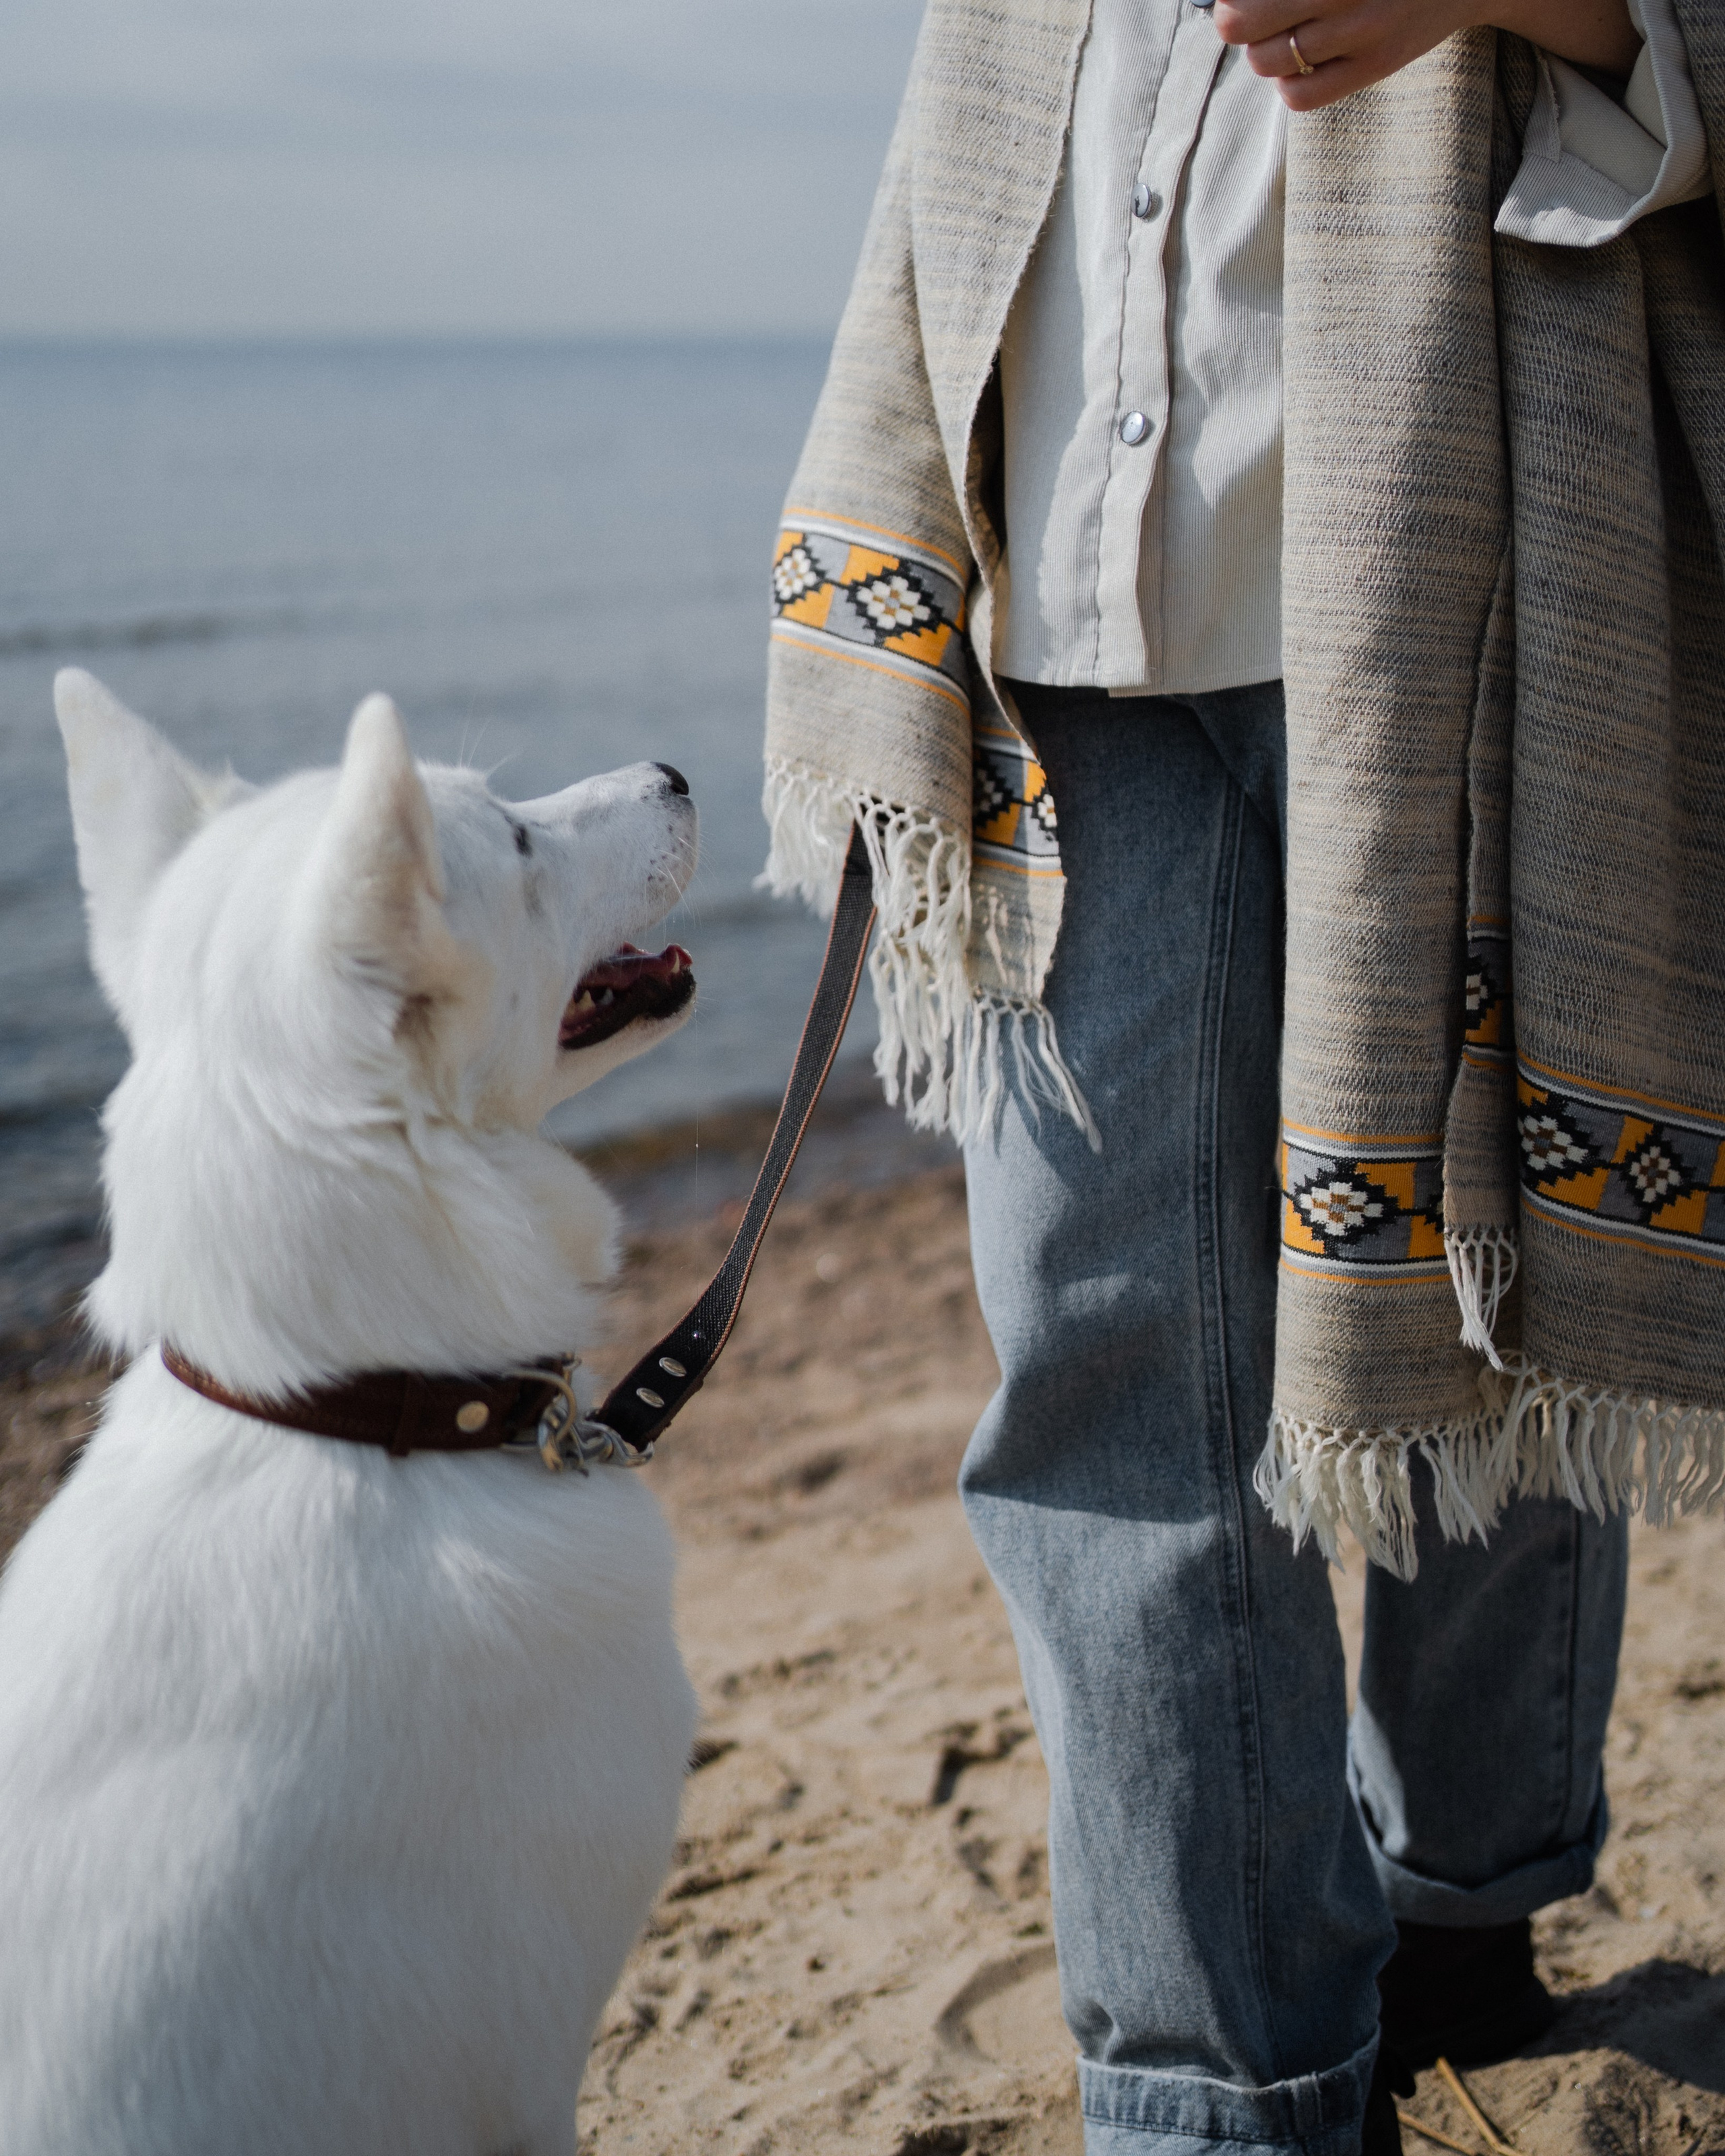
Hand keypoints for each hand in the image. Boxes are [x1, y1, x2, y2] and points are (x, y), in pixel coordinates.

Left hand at [1212, 0, 1641, 111]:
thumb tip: (1233, 1)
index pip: (1245, 0)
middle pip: (1242, 25)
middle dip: (1238, 19)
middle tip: (1251, 13)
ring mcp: (1362, 33)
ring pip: (1266, 62)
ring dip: (1262, 50)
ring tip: (1284, 33)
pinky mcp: (1375, 67)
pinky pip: (1300, 97)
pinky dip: (1287, 82)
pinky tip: (1301, 62)